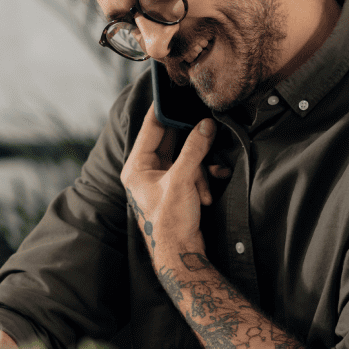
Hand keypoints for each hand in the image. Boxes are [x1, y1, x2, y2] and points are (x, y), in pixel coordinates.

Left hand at [121, 105, 217, 253]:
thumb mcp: (182, 181)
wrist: (181, 256)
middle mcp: (146, 171)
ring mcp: (162, 180)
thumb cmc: (170, 223)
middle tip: (207, 127)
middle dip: (192, 143)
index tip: (174, 92)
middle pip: (172, 141)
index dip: (164, 109)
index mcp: (136, 167)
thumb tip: (205, 125)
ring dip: (201, 169)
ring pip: (187, 157)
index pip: (151, 128)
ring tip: (204, 188)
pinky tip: (212, 187)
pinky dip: (205, 178)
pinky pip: (194, 171)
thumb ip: (194, 150)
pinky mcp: (178, 188)